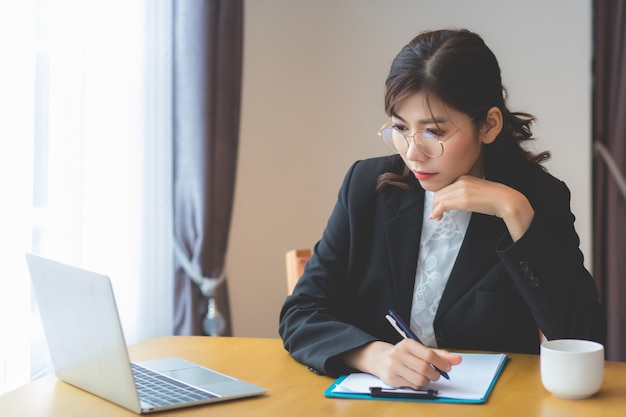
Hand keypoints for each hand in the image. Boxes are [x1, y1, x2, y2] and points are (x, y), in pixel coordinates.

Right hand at [342, 340, 461, 388]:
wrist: (379, 359)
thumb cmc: (403, 354)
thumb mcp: (418, 350)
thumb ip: (438, 354)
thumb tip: (457, 359)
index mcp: (407, 343)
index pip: (429, 354)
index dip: (442, 363)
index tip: (447, 367)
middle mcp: (398, 353)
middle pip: (425, 368)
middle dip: (435, 374)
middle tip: (436, 374)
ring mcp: (394, 367)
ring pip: (420, 379)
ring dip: (427, 380)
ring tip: (424, 376)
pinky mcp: (391, 379)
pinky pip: (412, 386)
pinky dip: (418, 384)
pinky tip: (413, 378)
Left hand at [429, 175, 534, 241]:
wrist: (506, 200)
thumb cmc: (494, 198)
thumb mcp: (476, 190)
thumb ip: (464, 191)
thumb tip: (455, 201)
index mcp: (463, 177)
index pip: (444, 187)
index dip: (439, 198)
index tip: (438, 206)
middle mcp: (460, 181)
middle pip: (439, 193)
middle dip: (435, 204)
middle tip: (436, 214)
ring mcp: (461, 190)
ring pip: (438, 199)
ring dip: (434, 209)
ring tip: (437, 217)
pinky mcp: (463, 200)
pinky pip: (442, 205)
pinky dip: (436, 212)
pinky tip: (436, 217)